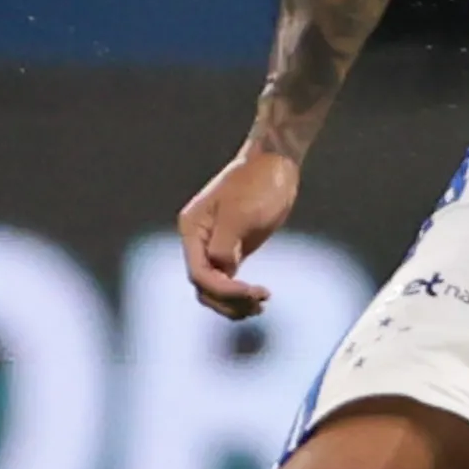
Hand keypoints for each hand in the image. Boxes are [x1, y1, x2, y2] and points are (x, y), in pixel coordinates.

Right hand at [177, 143, 301, 319]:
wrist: (275, 164)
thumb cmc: (258, 183)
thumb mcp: (240, 213)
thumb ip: (224, 245)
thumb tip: (222, 268)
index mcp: (192, 229)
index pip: (198, 273)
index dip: (223, 290)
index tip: (250, 292)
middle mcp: (198, 241)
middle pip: (204, 287)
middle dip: (229, 300)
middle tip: (258, 303)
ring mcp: (215, 246)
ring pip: (215, 289)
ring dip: (235, 303)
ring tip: (261, 305)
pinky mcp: (233, 249)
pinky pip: (229, 281)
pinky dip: (241, 294)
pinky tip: (260, 299)